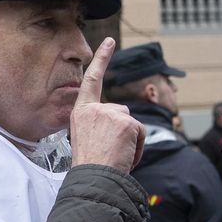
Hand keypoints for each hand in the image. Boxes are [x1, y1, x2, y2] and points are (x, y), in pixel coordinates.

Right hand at [70, 39, 143, 172]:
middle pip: (121, 112)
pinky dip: (137, 148)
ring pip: (132, 123)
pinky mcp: (126, 122)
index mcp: (81, 112)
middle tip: (110, 152)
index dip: (101, 60)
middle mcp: (95, 109)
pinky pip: (140, 133)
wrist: (93, 179)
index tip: (109, 42)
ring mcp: (111, 114)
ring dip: (130, 141)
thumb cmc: (89, 167)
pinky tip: (124, 158)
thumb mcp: (86, 139)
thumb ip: (100, 125)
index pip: (92, 81)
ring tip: (115, 157)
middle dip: (122, 131)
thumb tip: (121, 123)